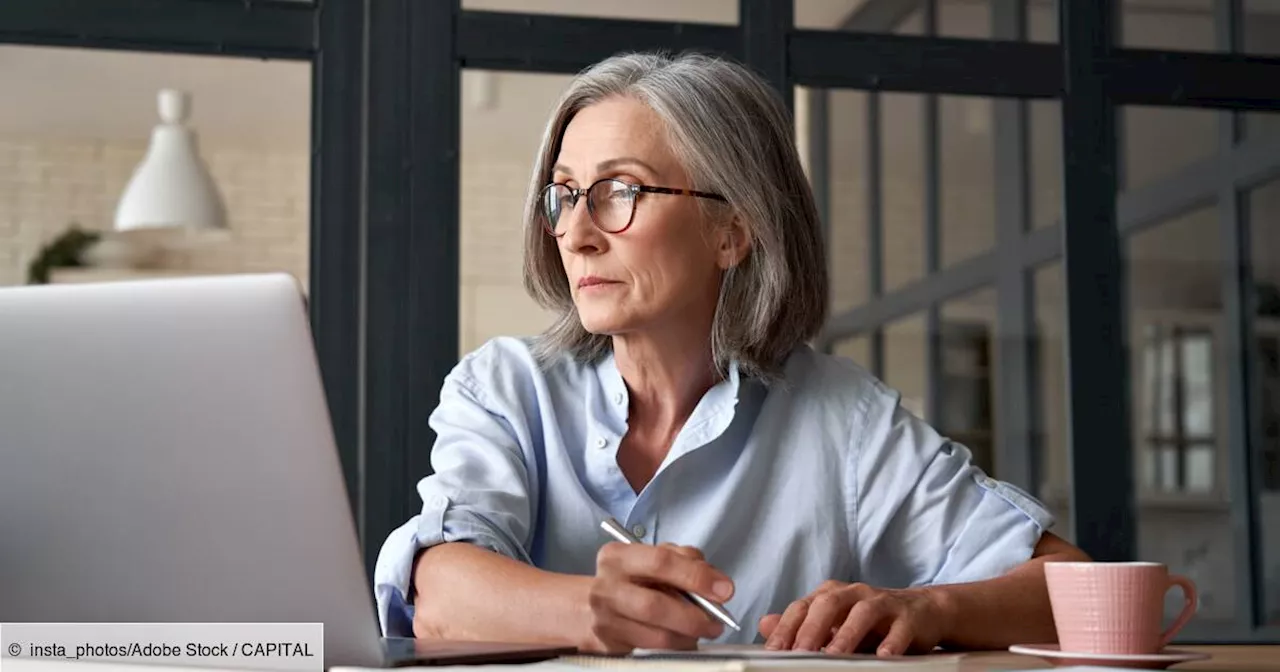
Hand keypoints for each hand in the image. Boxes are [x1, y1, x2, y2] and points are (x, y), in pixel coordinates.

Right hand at [584, 542, 734, 652]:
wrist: (583, 608)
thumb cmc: (627, 580)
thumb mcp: (649, 558)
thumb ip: (682, 560)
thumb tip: (715, 582)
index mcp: (618, 557)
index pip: (661, 562)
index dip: (696, 576)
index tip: (724, 589)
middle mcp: (606, 587)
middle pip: (655, 605)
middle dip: (694, 616)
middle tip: (716, 621)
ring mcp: (605, 620)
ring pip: (657, 636)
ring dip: (688, 636)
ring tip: (704, 631)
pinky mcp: (609, 646)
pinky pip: (652, 650)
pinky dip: (675, 646)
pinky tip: (683, 639)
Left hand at [758, 581, 949, 655]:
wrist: (923, 613)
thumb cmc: (873, 621)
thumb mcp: (835, 623)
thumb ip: (801, 625)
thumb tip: (764, 625)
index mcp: (832, 594)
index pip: (803, 606)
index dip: (787, 628)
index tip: (773, 651)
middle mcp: (855, 593)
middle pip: (829, 603)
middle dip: (811, 629)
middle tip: (798, 653)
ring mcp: (883, 603)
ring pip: (863, 613)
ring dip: (847, 634)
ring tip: (834, 655)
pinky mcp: (909, 617)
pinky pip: (899, 628)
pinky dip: (891, 642)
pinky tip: (883, 656)